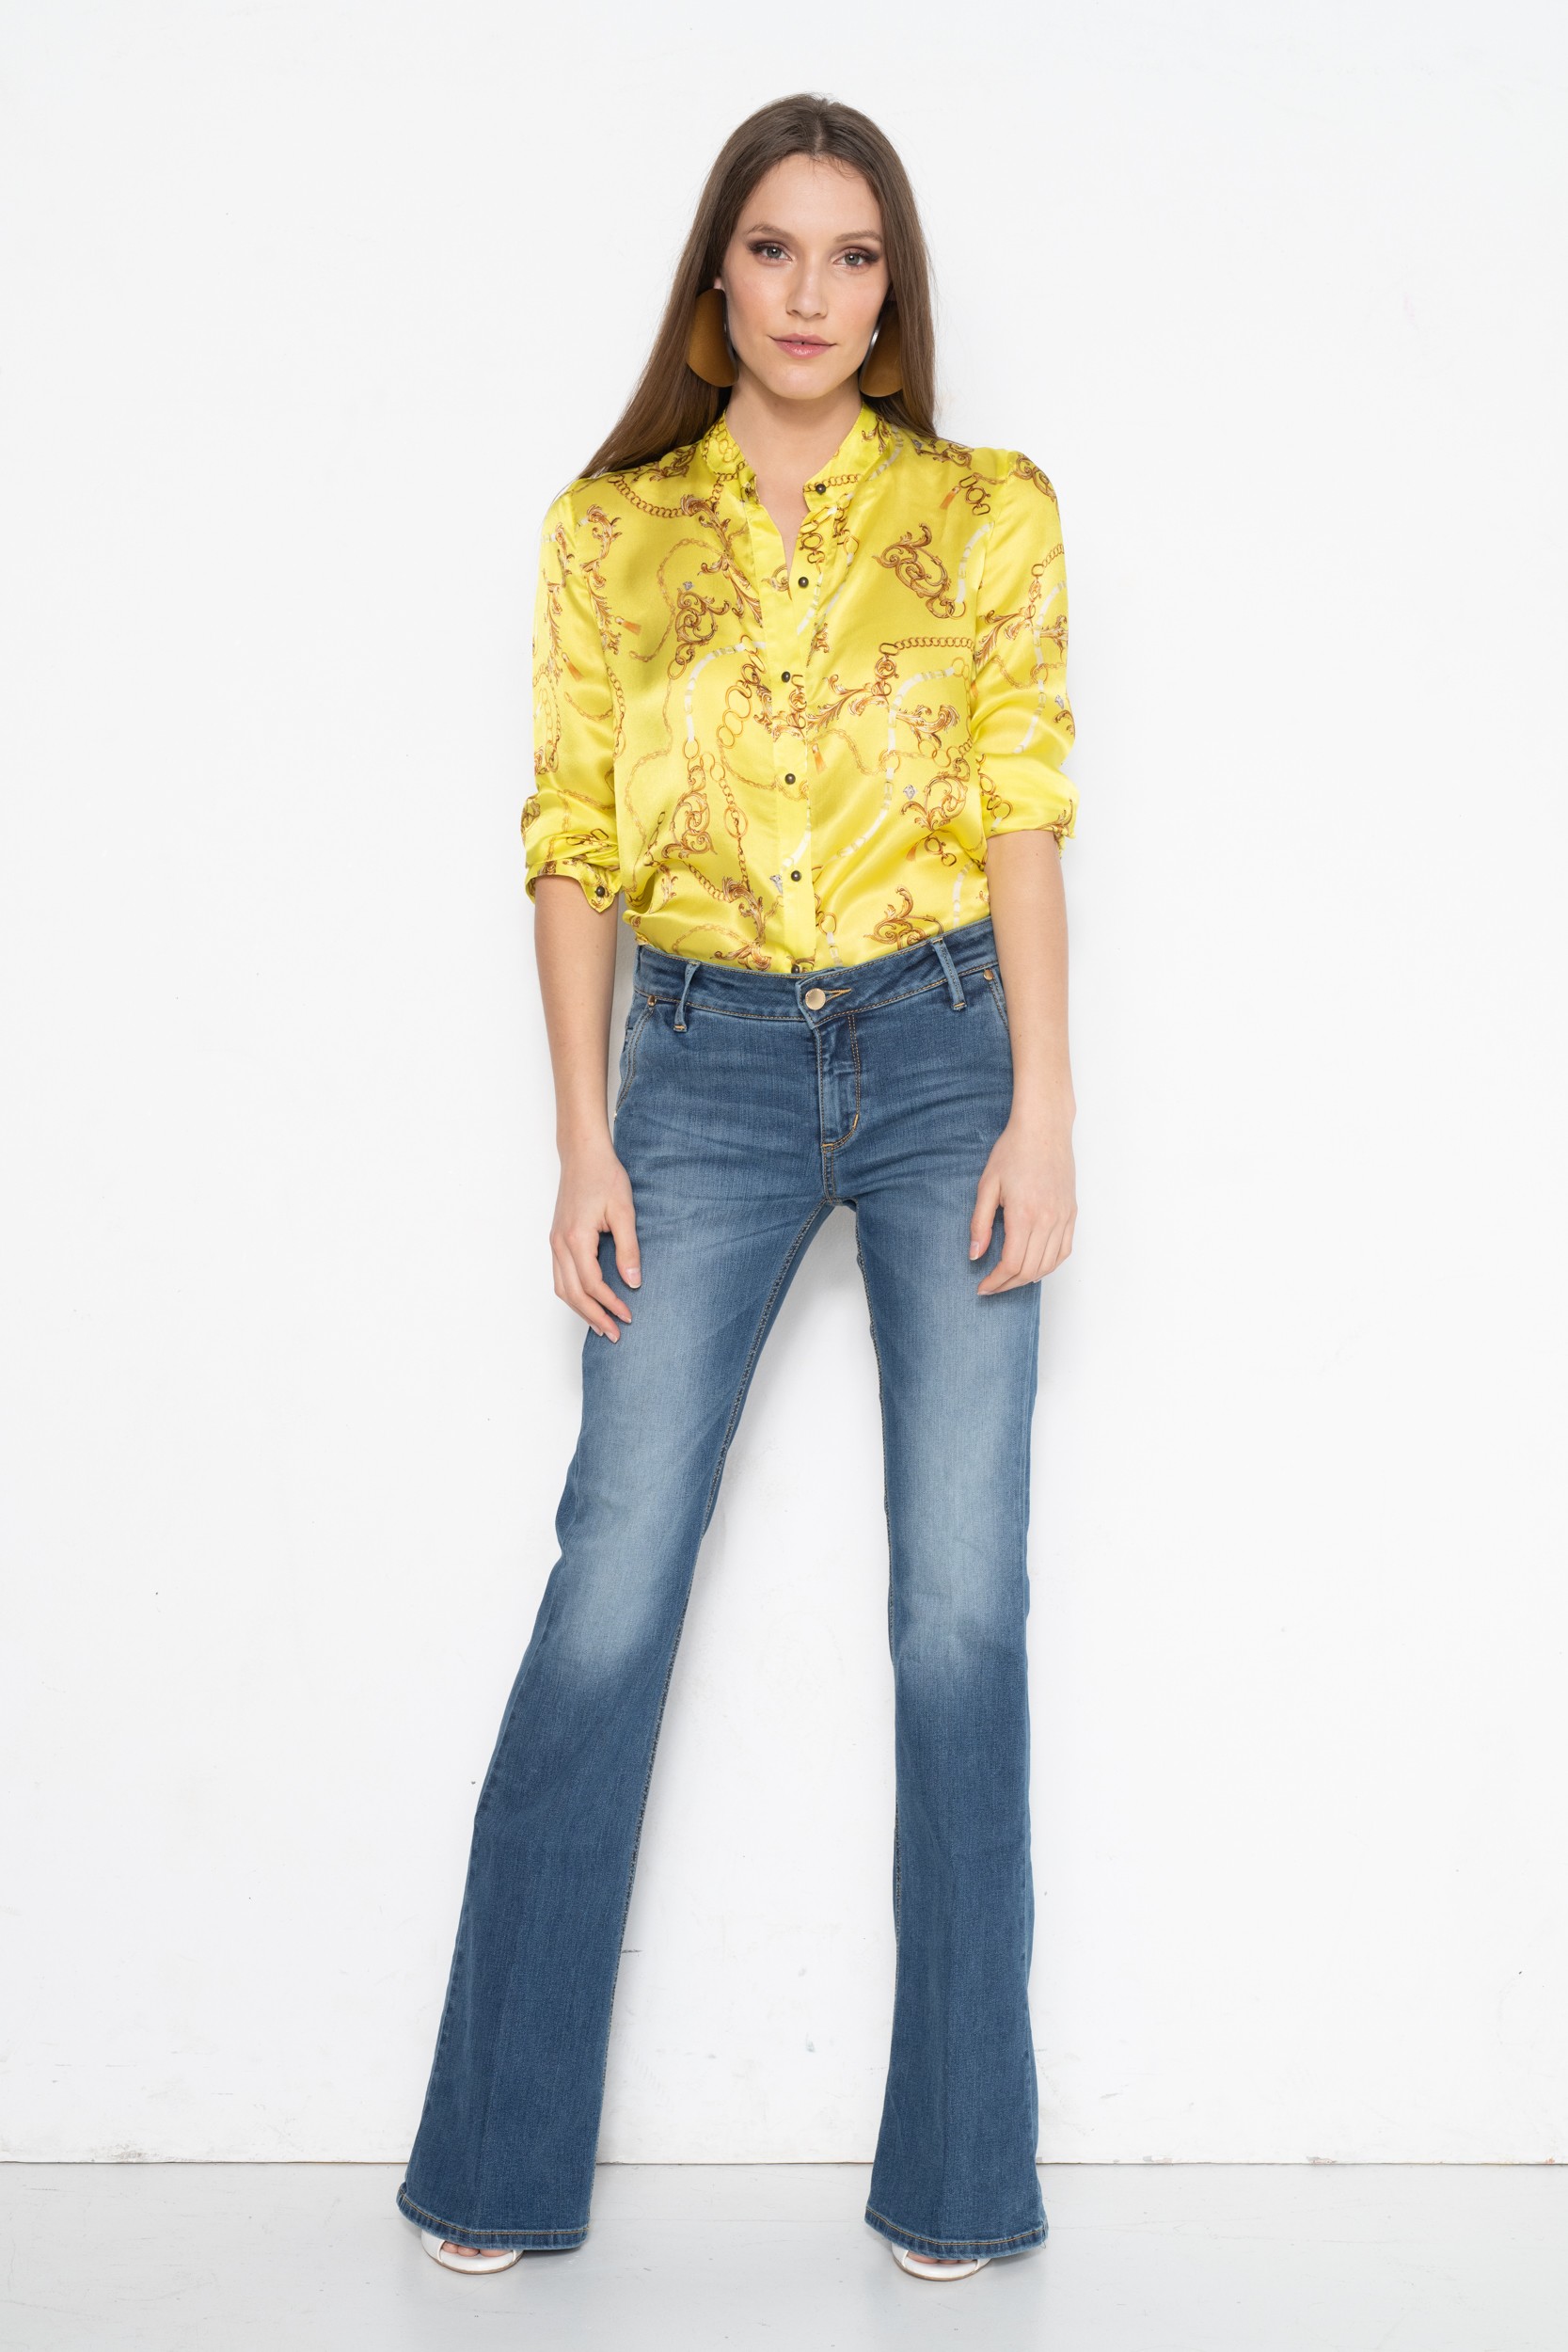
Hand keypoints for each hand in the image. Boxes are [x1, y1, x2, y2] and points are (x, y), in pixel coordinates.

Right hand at [551, 1135, 641, 1338]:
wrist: (583, 1155)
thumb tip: (633, 1282)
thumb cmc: (604, 1177)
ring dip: (580, 1310)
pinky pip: (559, 1276)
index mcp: (576, 1238)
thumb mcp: (624, 1212)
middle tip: (615, 1334)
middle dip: (594, 1317)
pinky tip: (587, 1301)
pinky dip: (572, 1294)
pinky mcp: (556, 1239)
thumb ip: (629, 1249)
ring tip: (600, 1325)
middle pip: (573, 1294)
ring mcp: (554, 1242)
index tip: (628, 1316)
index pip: (592, 1284)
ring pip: (562, 1288)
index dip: (611, 1304)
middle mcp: (560, 1244)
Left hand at [970, 1109, 1075, 1292]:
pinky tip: (1034, 1266)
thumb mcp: (987, 1186)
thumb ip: (979, 1224)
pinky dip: (1049, 1265)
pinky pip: (1064, 1251)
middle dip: (1008, 1284)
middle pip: (1030, 1270)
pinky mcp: (1071, 1213)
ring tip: (1009, 1279)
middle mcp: (1048, 1220)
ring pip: (1049, 1265)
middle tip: (991, 1286)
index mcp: (1024, 1215)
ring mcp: (1063, 1218)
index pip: (1011, 1264)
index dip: (995, 1281)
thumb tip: (975, 1255)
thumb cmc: (1013, 1151)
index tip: (982, 1287)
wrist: (1044, 1129)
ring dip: (1028, 1278)